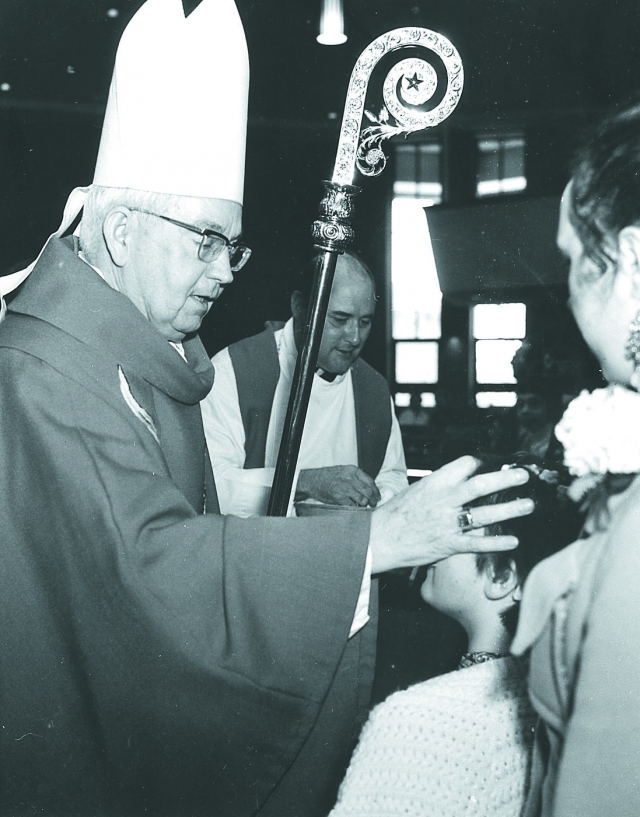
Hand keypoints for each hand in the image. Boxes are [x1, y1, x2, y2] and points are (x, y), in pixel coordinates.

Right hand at [295, 465, 380, 507]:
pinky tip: (355, 508)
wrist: (313, 480)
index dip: (376, 491)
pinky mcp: (339, 497)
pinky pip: (352, 506)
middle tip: (373, 504)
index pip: (370, 482)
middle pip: (368, 491)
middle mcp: (350, 478)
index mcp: (353, 470)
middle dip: (373, 500)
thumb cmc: (328, 476)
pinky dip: (355, 508)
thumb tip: (370, 489)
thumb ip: (356, 478)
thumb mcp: (344, 471)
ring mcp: (345, 488)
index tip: (377, 497)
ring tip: (363, 507)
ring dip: (365, 505)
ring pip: (363, 499)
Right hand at [369, 456, 533, 573]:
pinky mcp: (448, 545)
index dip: (482, 462)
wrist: (377, 539)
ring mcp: (447, 523)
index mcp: (434, 482)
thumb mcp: (413, 490)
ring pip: (484, 514)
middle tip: (524, 476)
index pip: (464, 465)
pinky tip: (513, 541)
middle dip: (505, 480)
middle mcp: (443, 500)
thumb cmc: (393, 514)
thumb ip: (437, 485)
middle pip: (480, 486)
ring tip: (529, 505)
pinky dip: (496, 543)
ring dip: (509, 510)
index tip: (495, 462)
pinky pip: (477, 543)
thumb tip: (455, 479)